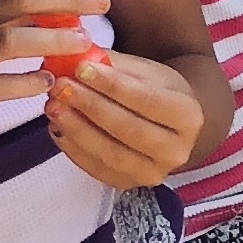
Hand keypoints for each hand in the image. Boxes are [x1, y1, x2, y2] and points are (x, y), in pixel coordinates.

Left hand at [45, 48, 205, 188]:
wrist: (168, 124)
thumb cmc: (155, 91)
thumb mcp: (145, 71)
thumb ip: (114, 65)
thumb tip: (76, 58)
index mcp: (189, 116)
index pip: (147, 100)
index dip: (112, 85)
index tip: (82, 68)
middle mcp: (177, 151)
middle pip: (129, 129)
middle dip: (90, 106)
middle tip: (61, 86)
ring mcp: (153, 173)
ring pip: (111, 153)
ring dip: (77, 129)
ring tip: (54, 106)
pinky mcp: (128, 184)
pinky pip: (96, 169)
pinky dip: (73, 148)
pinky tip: (58, 126)